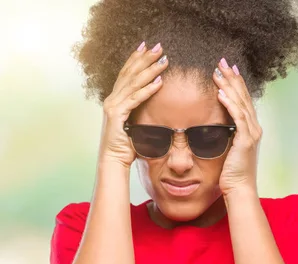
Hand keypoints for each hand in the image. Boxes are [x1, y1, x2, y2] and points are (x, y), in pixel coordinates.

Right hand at [99, 42, 168, 167]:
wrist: (113, 160)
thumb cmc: (126, 144)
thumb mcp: (134, 122)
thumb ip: (139, 110)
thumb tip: (153, 104)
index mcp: (115, 99)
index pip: (126, 73)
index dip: (136, 58)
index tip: (146, 46)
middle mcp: (112, 99)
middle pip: (129, 73)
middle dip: (144, 58)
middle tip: (158, 46)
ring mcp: (113, 106)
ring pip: (133, 83)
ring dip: (150, 70)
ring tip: (163, 60)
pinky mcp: (117, 115)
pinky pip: (135, 99)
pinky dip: (148, 90)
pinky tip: (159, 82)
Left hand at [213, 59, 261, 195]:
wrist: (240, 189)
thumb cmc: (232, 173)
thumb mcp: (230, 149)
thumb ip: (228, 135)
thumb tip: (217, 125)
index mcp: (251, 128)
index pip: (243, 100)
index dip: (236, 83)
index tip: (227, 70)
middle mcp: (254, 128)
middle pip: (244, 97)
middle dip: (233, 78)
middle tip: (223, 62)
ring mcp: (251, 133)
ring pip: (241, 103)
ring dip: (230, 86)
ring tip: (219, 72)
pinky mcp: (245, 140)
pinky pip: (238, 117)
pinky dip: (230, 104)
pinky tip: (221, 93)